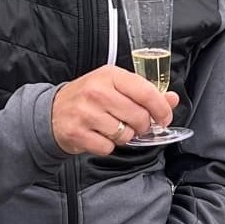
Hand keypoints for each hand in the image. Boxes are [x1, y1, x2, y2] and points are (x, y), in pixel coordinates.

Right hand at [52, 65, 178, 155]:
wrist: (52, 113)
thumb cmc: (88, 98)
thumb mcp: (115, 87)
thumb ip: (145, 92)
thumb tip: (172, 99)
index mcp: (110, 75)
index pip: (146, 92)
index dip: (161, 109)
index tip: (164, 118)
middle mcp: (97, 92)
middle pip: (139, 117)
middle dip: (142, 126)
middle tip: (134, 125)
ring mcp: (86, 113)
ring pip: (125, 135)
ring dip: (124, 137)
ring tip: (112, 129)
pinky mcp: (78, 133)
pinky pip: (108, 148)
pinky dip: (107, 146)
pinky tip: (99, 136)